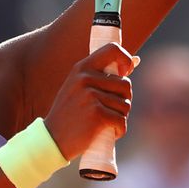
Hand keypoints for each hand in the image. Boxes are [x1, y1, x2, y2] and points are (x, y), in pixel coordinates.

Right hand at [44, 42, 134, 159]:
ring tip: (102, 123)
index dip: (125, 59)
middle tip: (108, 111)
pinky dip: (118, 130)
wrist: (53, 139)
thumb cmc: (70, 113)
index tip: (125, 73)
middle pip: (126, 85)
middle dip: (123, 100)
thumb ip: (101, 75)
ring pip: (126, 105)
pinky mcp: (97, 114)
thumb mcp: (79, 87)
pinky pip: (122, 121)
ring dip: (120, 117)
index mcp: (82, 67)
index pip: (112, 49)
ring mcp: (91, 96)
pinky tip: (106, 132)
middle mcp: (85, 78)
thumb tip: (135, 61)